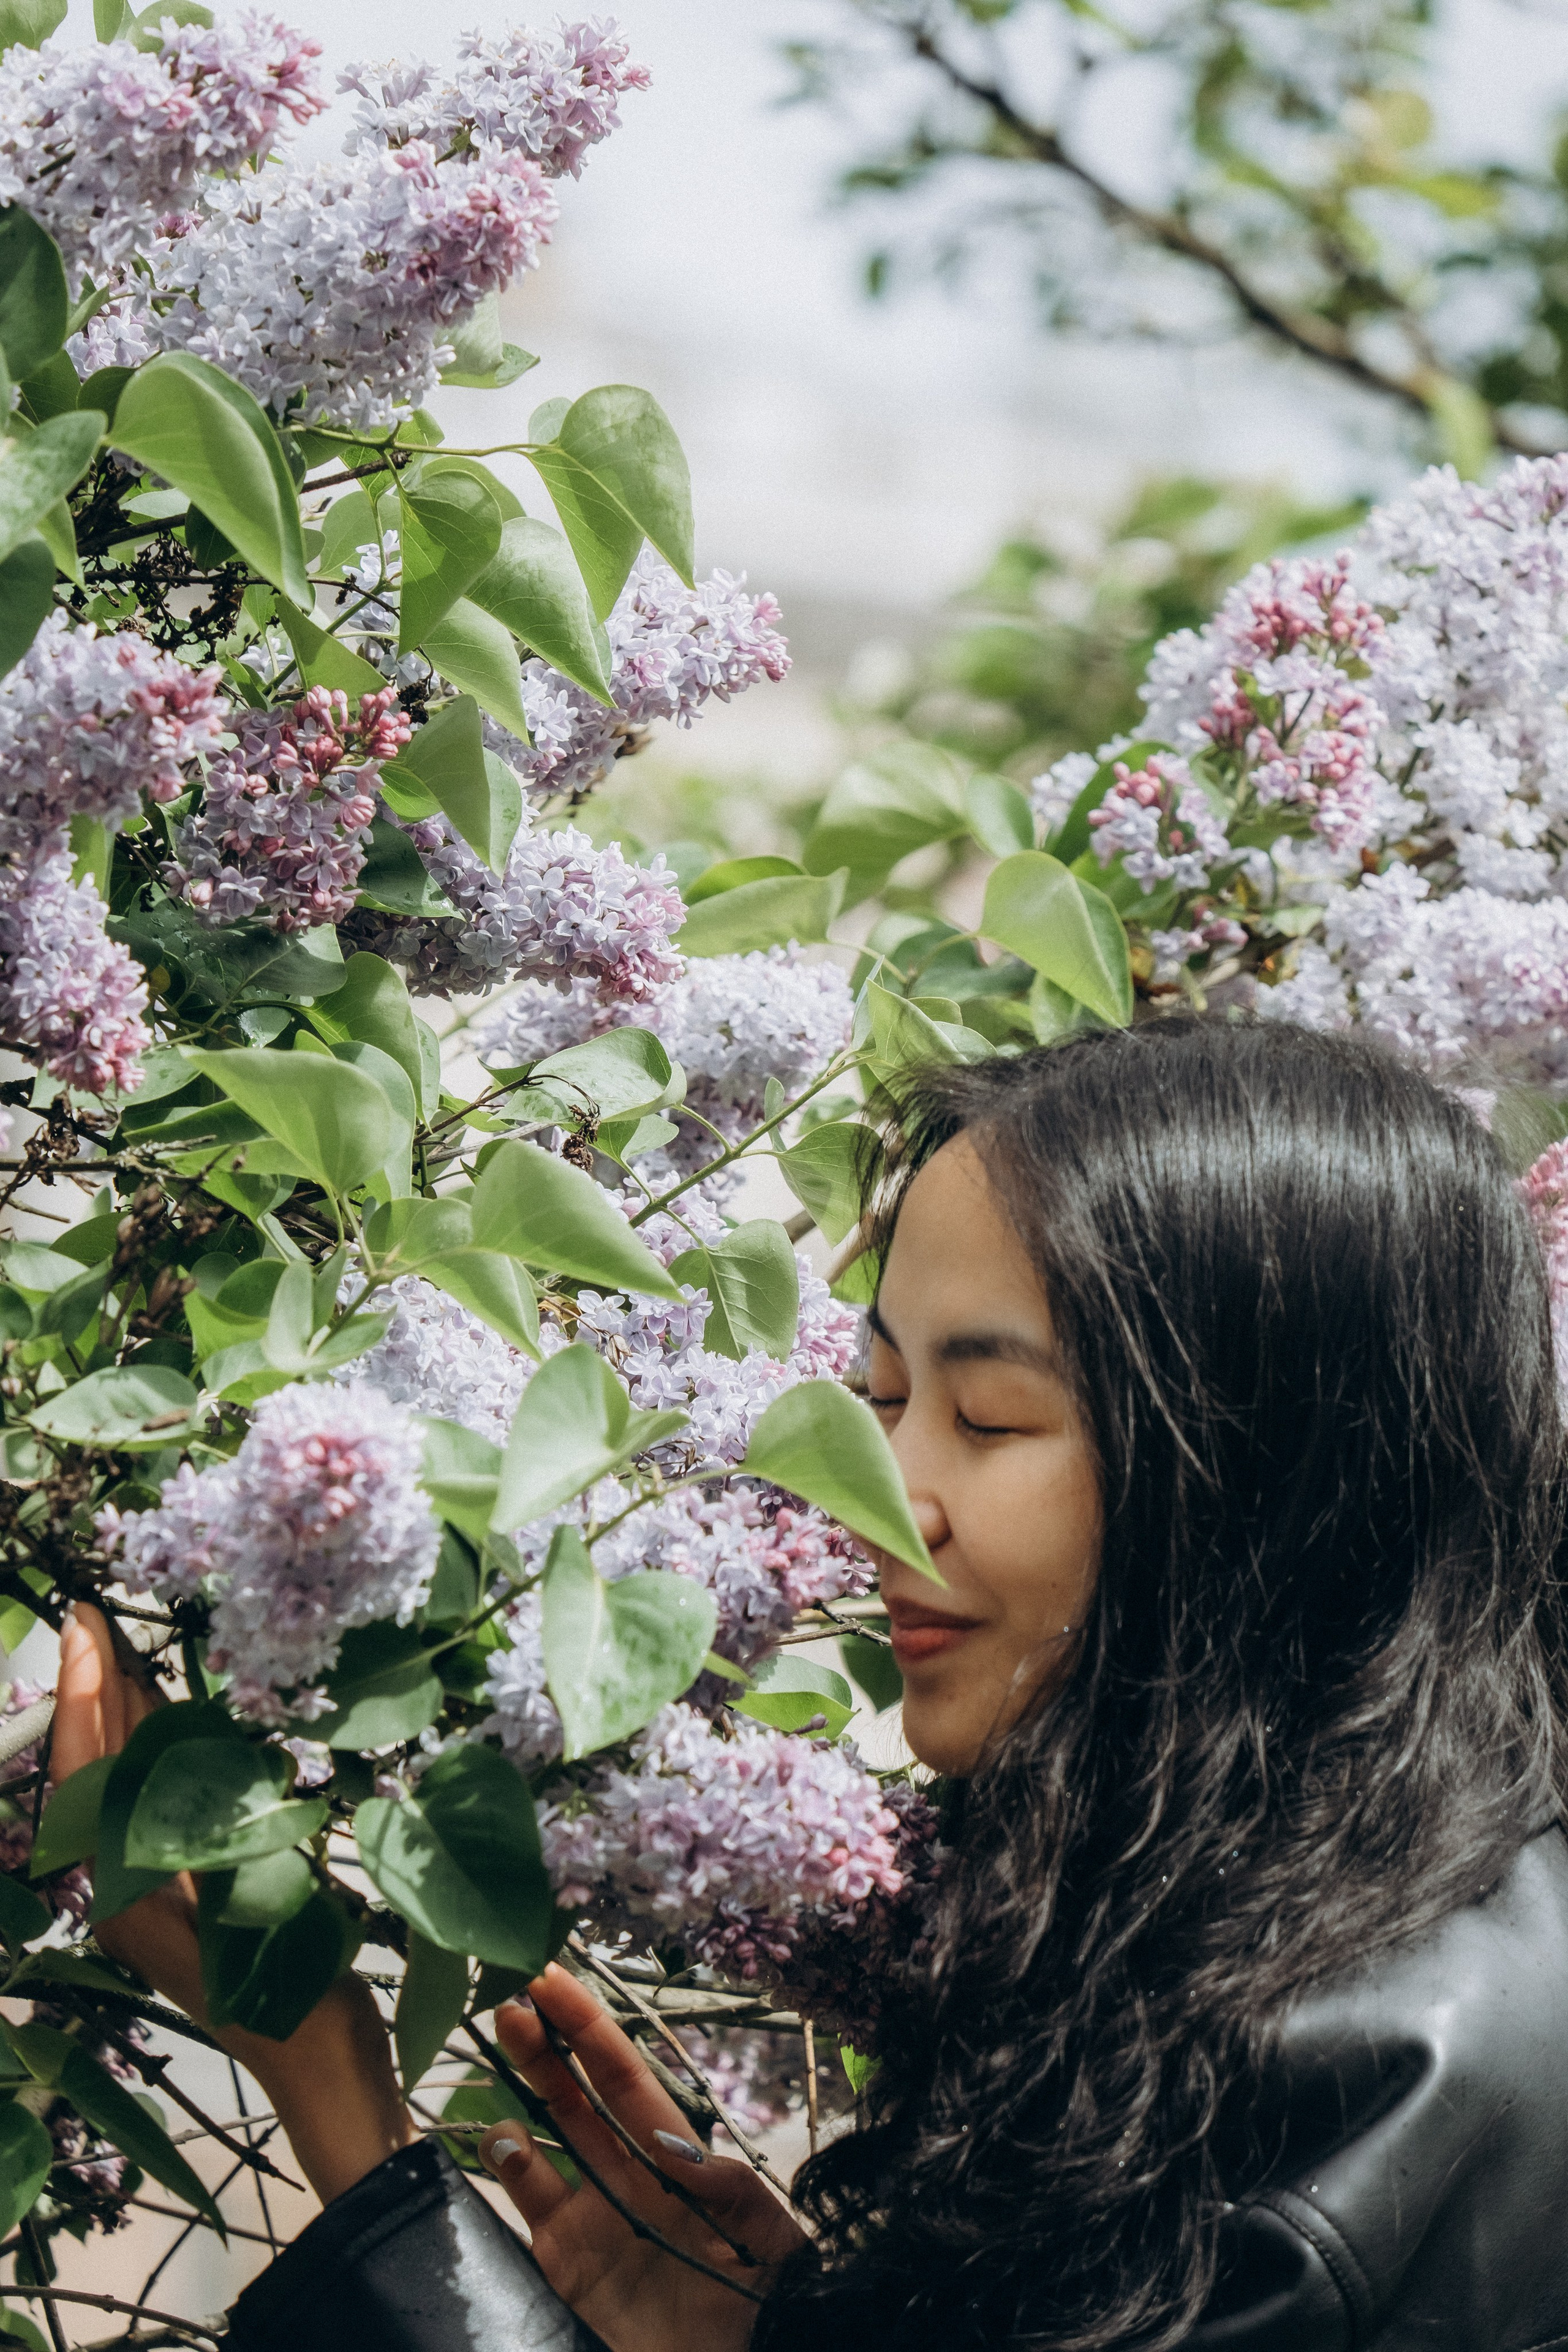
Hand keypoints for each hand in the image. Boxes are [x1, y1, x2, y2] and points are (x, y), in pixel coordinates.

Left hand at [55, 1605, 414, 2205]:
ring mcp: (152, 1895)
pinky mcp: (183, 1897)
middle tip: (98, 1618)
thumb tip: (162, 1746)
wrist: (321, 2070)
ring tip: (127, 1654)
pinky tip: (178, 1726)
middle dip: (93, 1693)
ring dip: (120, 1720)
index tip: (85, 1624)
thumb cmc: (292, 1991)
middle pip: (93, 1774)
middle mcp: (124, 1890)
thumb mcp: (245, 1897)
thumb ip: (199, 1829)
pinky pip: (152, 1808)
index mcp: (126, 1890)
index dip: (83, 1692)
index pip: (86, 1771)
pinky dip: (156, 1757)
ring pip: (119, 1788)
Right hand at [479, 1967, 806, 2351]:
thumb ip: (730, 2189)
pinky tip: (504, 2140)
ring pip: (545, 2143)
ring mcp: (591, 2220)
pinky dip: (510, 2171)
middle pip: (578, 2097)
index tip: (555, 1978)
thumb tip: (674, 2144)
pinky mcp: (564, 2267)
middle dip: (547, 2045)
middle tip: (514, 1995)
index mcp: (677, 2162)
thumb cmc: (768, 2302)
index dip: (592, 2028)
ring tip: (507, 2042)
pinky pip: (528, 2210)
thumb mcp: (771, 2238)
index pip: (628, 2081)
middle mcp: (628, 2180)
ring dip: (523, 2092)